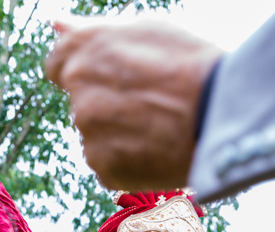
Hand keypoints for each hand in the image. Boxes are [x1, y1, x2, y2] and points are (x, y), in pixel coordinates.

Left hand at [44, 16, 222, 190]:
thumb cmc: (191, 64)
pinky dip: (128, 162)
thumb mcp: (145, 30)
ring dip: (118, 134)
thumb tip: (55, 22)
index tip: (109, 82)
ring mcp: (88, 129)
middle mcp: (78, 87)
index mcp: (83, 48)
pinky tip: (156, 151)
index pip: (57, 64)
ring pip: (96, 134)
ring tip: (159, 128)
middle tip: (151, 105)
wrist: (219, 112)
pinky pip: (109, 164)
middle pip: (82, 102)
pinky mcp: (103, 165)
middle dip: (107, 104)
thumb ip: (92, 30)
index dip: (85, 73)